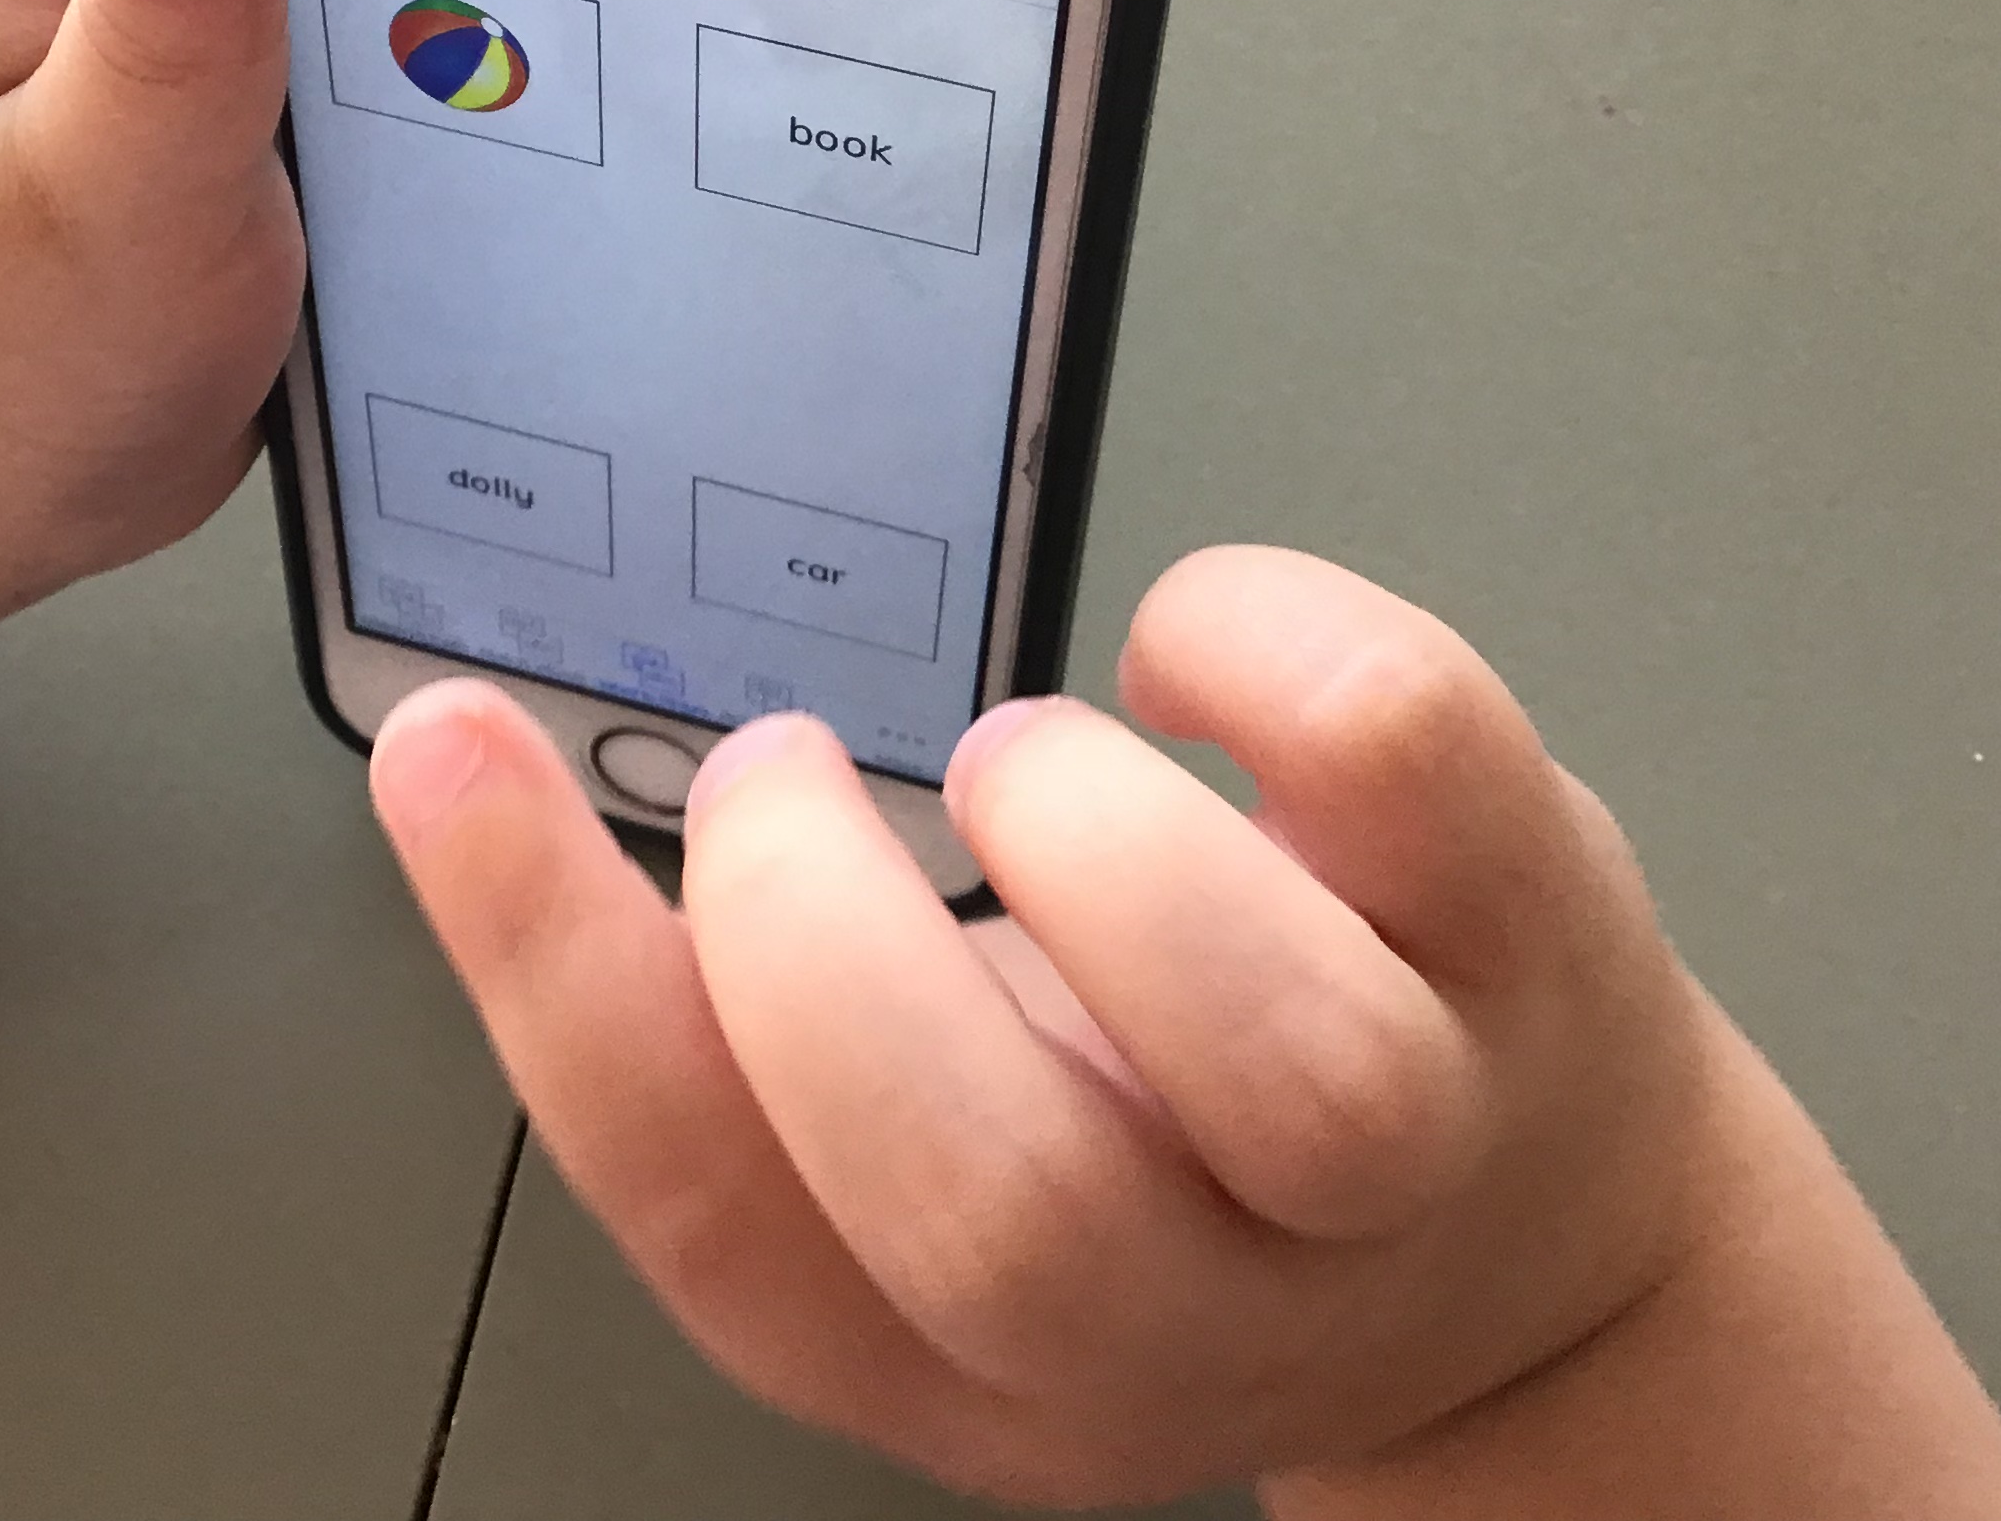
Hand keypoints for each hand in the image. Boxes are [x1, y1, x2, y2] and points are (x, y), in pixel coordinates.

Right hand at [365, 544, 1712, 1503]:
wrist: (1551, 1240)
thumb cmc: (1187, 1152)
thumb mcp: (960, 1156)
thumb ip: (775, 1047)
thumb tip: (507, 782)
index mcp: (980, 1364)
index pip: (730, 1229)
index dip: (556, 976)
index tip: (450, 750)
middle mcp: (1202, 1308)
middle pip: (999, 1201)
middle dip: (821, 934)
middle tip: (783, 775)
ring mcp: (1417, 1140)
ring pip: (1275, 1046)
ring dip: (1076, 833)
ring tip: (1022, 761)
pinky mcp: (1544, 936)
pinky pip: (1406, 753)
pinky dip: (1245, 636)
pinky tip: (1188, 667)